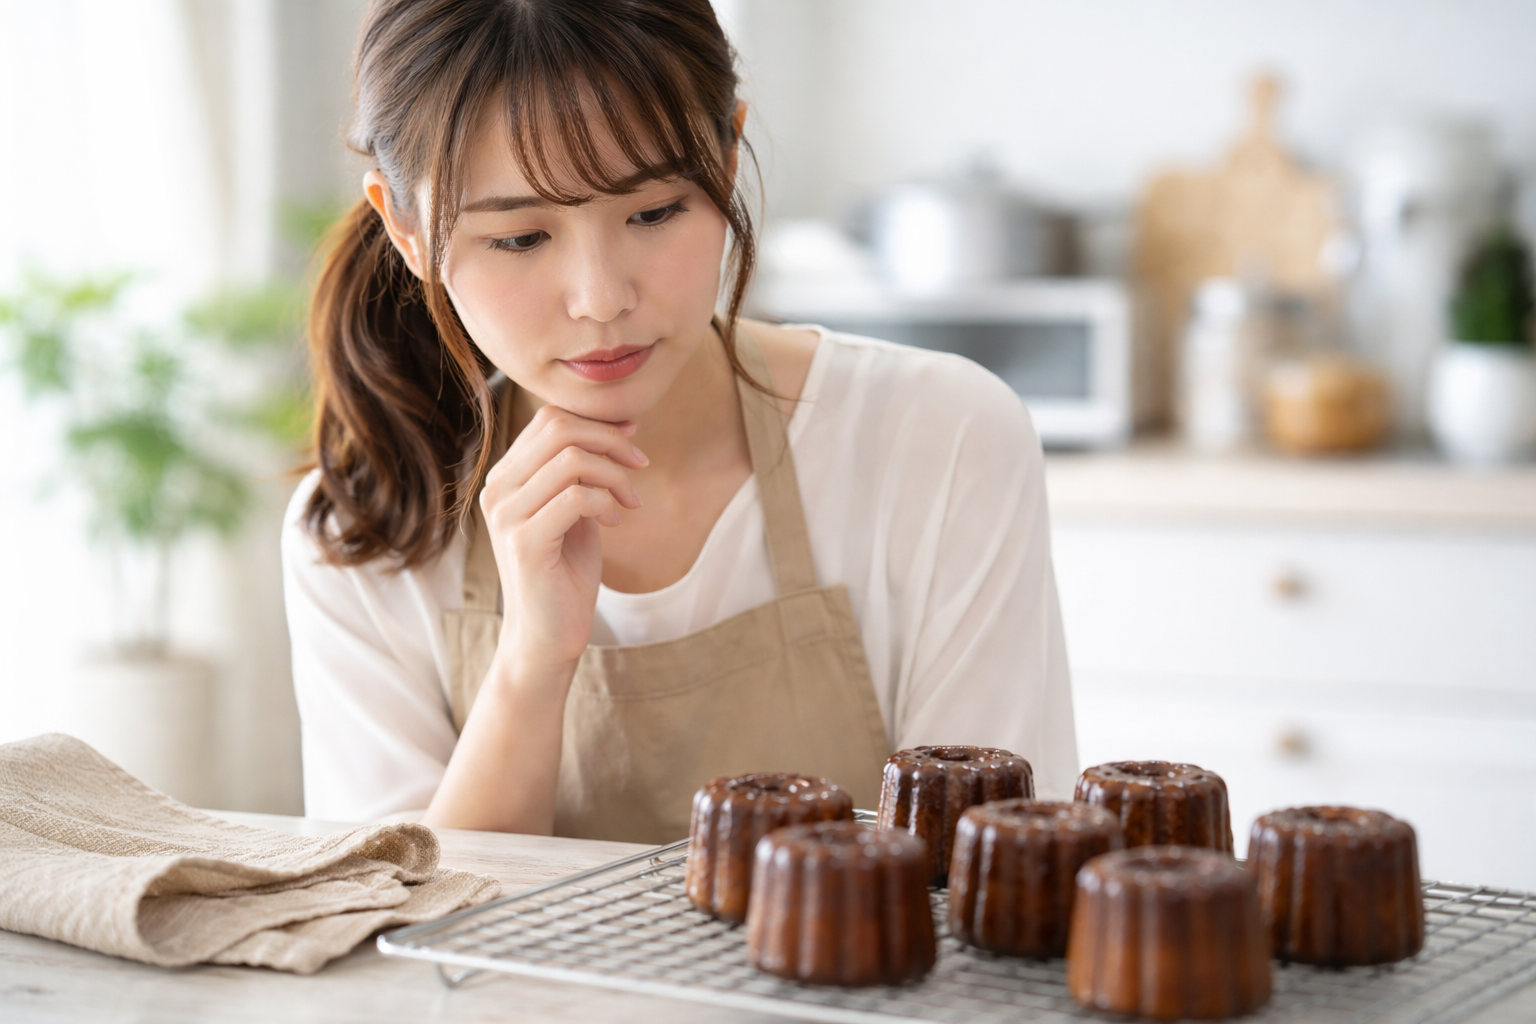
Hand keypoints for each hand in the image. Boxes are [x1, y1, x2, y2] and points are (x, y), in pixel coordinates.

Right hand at [479, 404, 648, 676]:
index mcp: (505, 477)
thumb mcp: (575, 509)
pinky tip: (616, 521)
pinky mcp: (525, 542)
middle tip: (640, 464)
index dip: (597, 421)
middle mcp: (496, 490)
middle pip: (559, 429)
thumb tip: (622, 425)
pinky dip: (608, 503)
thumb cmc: (565, 572)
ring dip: (615, 475)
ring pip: (571, 460)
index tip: (632, 438)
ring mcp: (506, 516)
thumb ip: (585, 470)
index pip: (549, 420)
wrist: (547, 635)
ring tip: (631, 500)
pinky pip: (578, 498)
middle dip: (610, 440)